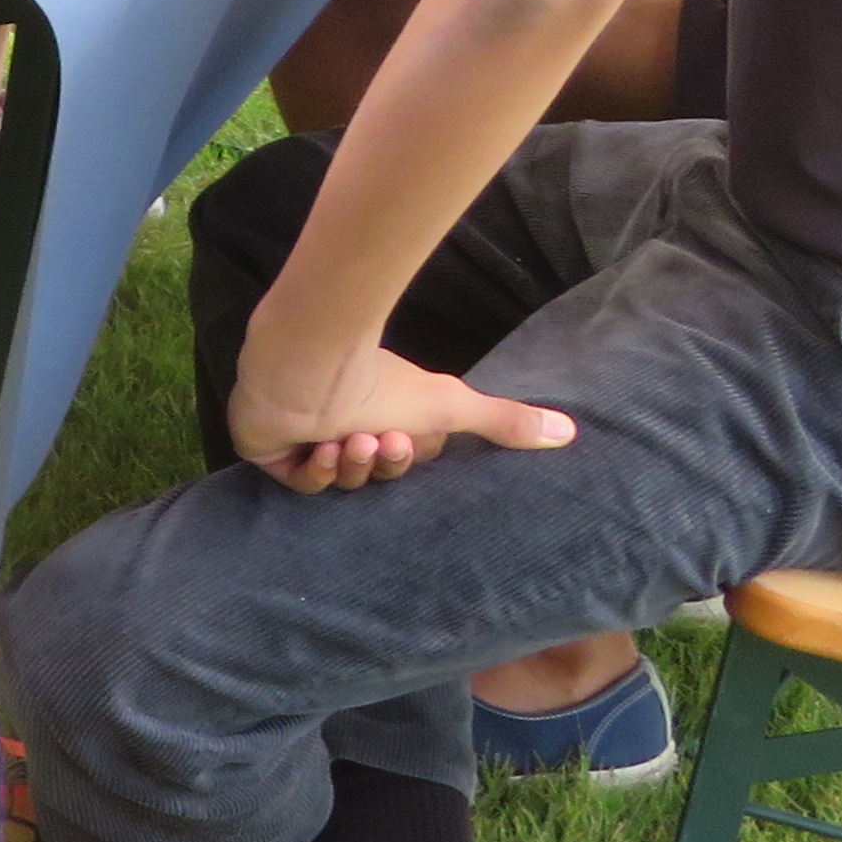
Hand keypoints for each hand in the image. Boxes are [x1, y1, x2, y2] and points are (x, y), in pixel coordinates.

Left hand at [225, 343, 575, 493]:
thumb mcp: (451, 406)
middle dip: (380, 462)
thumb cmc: (376, 380)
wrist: (307, 360)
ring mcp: (304, 439)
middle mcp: (344, 428)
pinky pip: (297, 481)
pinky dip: (311, 470)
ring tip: (348, 439)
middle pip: (371, 476)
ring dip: (348, 464)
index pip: (401, 462)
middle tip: (379, 439)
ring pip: (337, 480)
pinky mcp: (270, 450)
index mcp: (381, 419)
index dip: (407, 459)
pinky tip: (316, 448)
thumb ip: (504, 421)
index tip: (407, 438)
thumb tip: (571, 432)